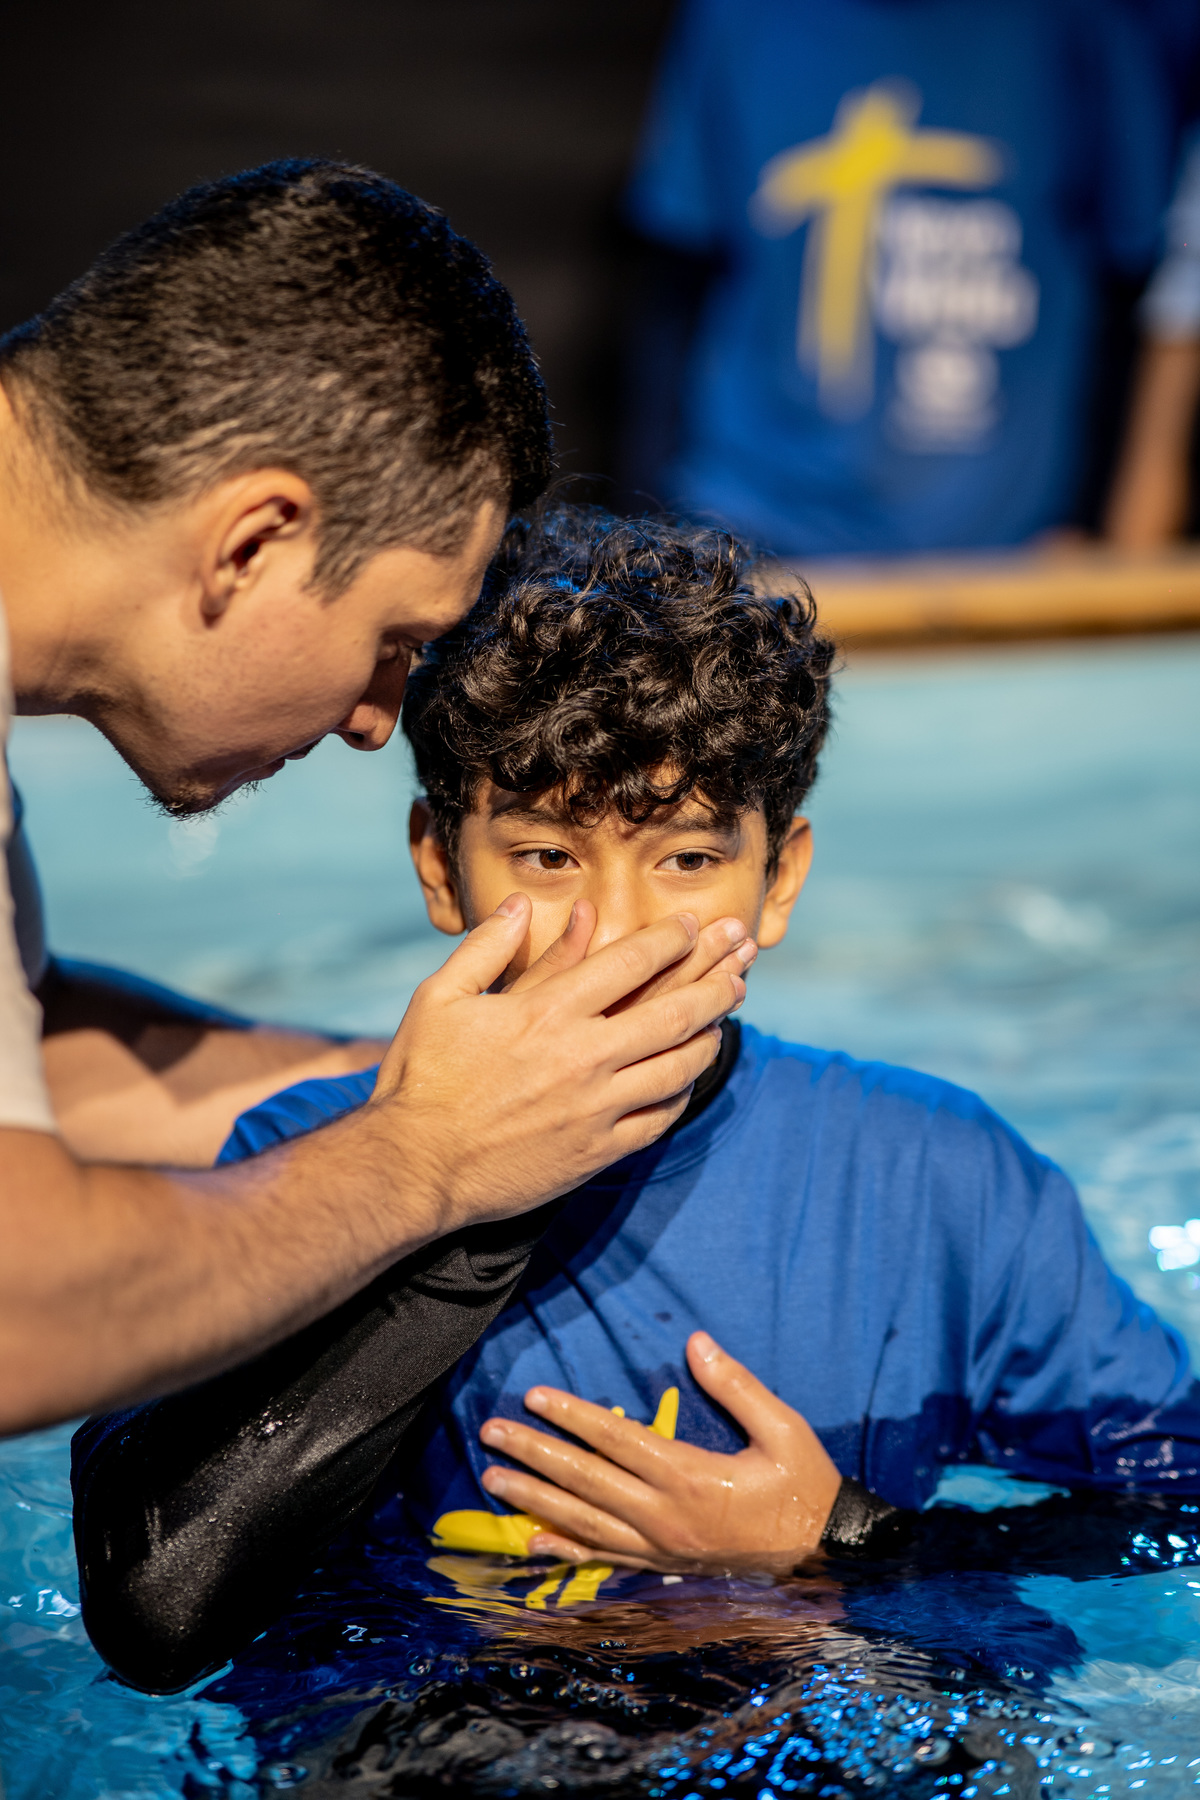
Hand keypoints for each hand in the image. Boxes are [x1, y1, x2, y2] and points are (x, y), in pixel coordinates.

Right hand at [367, 898, 752, 1232]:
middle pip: (673, 1011)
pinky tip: (692, 1074)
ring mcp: (596, 1107)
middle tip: (742, 957)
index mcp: (546, 1011)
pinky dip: (684, 1090)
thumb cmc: (421, 1078)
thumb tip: (519, 905)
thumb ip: (485, 948)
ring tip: (729, 1011)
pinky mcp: (598, 1150)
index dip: (671, 939)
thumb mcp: (441, 998)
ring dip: (711, 1032)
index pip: (630, 962)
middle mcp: (582, 1056)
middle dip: (715, 978)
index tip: (693, 925)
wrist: (415, 1167)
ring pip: (678, 1065)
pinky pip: (661, 1117)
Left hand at [477, 1331, 841, 1575]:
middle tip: (492, 1433)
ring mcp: (660, 1547)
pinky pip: (604, 1560)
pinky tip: (531, 1542)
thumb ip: (737, 1385)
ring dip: (534, 1500)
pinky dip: (565, 1551)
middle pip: (586, 1480)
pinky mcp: (663, 1565)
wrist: (823, 1555)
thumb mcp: (783, 1428)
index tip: (535, 1395)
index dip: (572, 1416)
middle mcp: (665, 1516)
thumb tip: (696, 1342)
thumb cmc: (804, 1485)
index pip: (616, 1440)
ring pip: (583, 1522)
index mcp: (691, 1477)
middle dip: (535, 1454)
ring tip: (493, 1480)